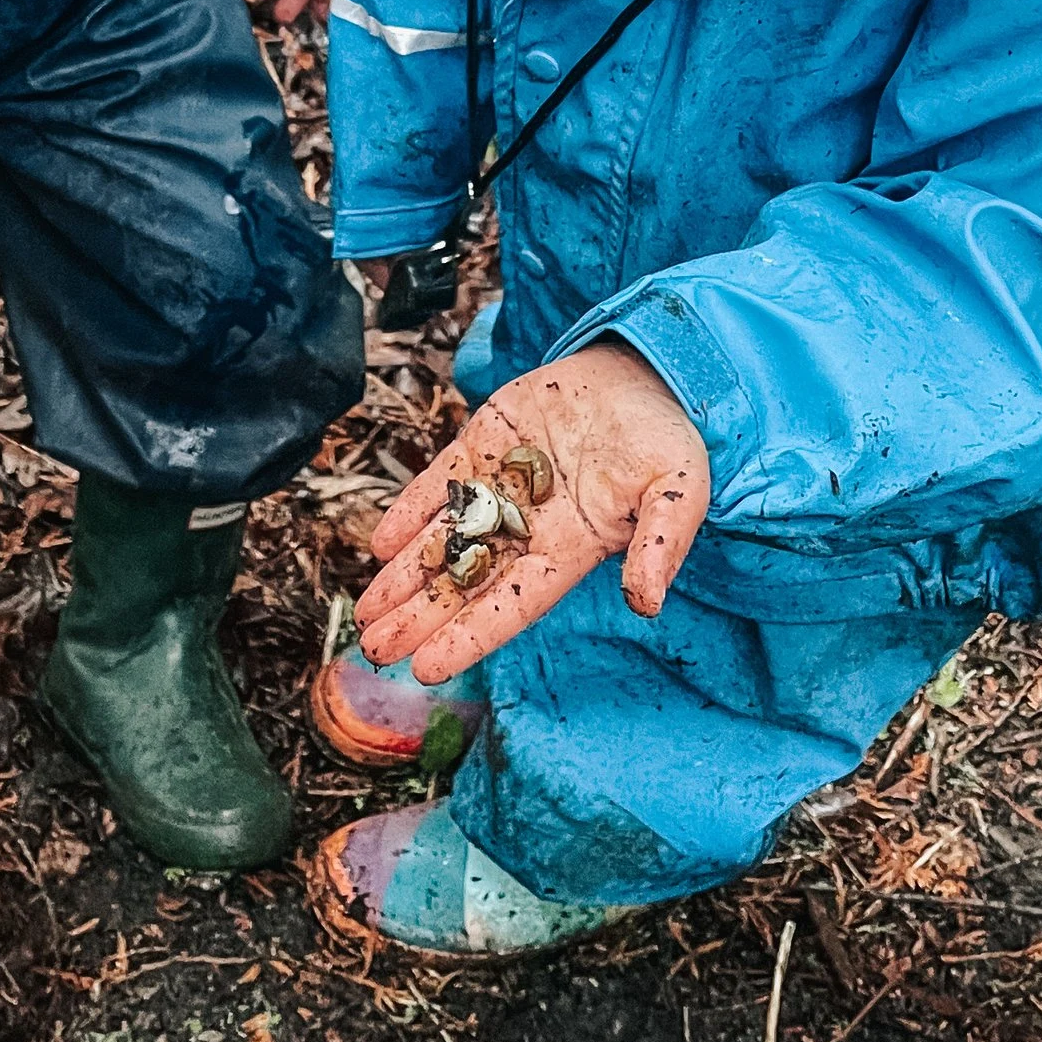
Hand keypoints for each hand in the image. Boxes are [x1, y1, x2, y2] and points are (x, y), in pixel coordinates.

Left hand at [355, 343, 709, 683]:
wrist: (645, 374)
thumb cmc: (665, 439)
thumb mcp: (678, 490)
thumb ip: (663, 544)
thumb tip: (646, 602)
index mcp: (571, 548)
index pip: (511, 603)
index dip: (468, 636)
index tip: (426, 668)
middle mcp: (528, 527)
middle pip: (466, 581)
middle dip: (419, 617)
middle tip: (373, 649)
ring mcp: (501, 486)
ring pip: (443, 539)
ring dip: (403, 576)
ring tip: (364, 614)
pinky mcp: (483, 444)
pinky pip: (440, 484)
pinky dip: (409, 512)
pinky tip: (380, 544)